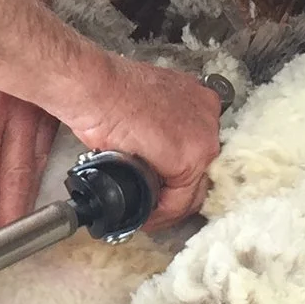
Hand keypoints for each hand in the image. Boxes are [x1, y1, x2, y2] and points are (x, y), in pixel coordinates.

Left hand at [0, 56, 61, 225]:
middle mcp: (21, 101)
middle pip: (17, 166)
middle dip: (12, 205)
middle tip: (6, 238)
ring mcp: (41, 98)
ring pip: (38, 155)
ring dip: (29, 189)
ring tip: (21, 219)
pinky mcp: (50, 93)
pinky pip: (50, 137)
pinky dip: (43, 161)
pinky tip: (37, 177)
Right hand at [64, 56, 222, 226]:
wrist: (97, 88)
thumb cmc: (108, 92)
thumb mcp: (144, 104)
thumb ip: (157, 123)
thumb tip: (151, 147)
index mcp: (198, 100)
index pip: (196, 150)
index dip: (176, 173)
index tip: (160, 186)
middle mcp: (208, 116)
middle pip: (200, 171)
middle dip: (176, 194)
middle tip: (153, 205)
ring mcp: (203, 138)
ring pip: (192, 190)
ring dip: (169, 208)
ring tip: (147, 214)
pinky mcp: (189, 159)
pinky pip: (179, 201)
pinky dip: (161, 214)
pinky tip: (145, 215)